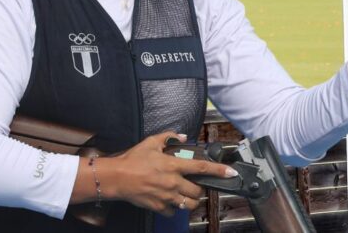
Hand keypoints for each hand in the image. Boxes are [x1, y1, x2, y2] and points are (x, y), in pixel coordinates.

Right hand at [90, 132, 237, 215]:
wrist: (116, 178)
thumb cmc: (132, 160)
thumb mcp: (151, 142)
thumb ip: (168, 137)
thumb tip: (181, 136)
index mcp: (173, 165)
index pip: (201, 168)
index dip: (219, 170)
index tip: (231, 173)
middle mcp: (173, 182)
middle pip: (198, 191)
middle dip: (199, 189)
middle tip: (194, 185)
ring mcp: (166, 196)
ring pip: (188, 204)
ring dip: (190, 200)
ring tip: (185, 195)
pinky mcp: (158, 206)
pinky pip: (173, 212)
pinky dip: (174, 208)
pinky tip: (170, 201)